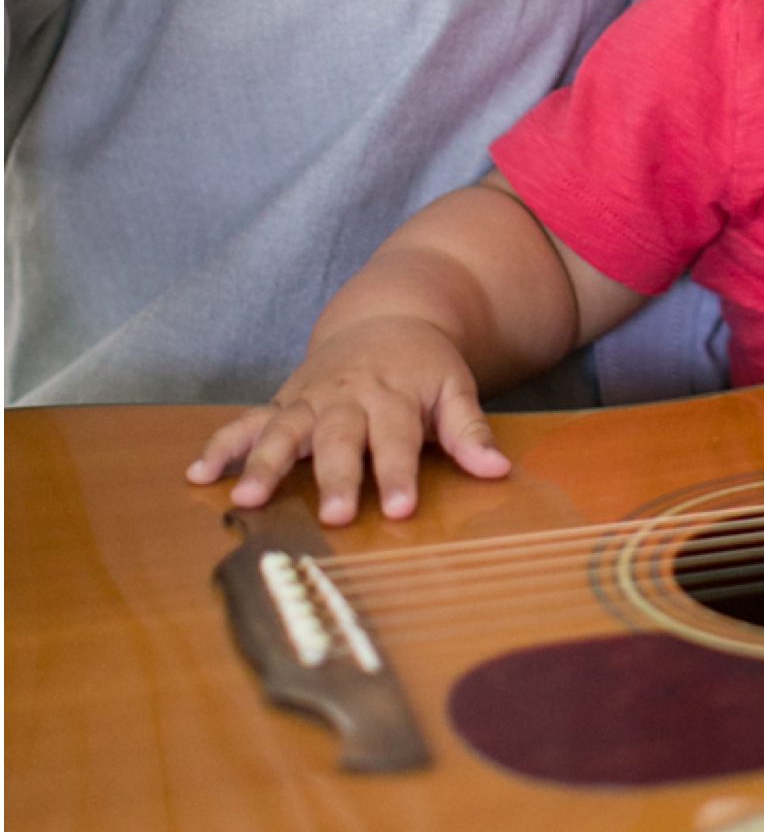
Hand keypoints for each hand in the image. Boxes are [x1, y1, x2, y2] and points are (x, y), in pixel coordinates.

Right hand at [185, 315, 511, 524]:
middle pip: (340, 439)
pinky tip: (197, 474)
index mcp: (393, 395)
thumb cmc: (424, 365)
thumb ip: (470, 430)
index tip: (399, 509)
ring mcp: (310, 399)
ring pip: (284, 430)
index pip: (397, 440)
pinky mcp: (283, 402)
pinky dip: (222, 445)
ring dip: (264, 463)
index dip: (398, 474)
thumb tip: (498, 468)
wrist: (388, 316)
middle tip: (333, 516)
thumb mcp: (455, 388)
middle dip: (336, 477)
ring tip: (246, 498)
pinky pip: (247, 422)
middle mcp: (347, 397)